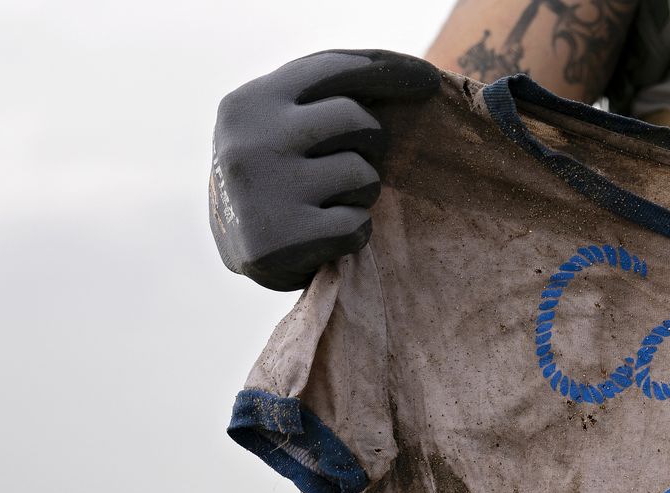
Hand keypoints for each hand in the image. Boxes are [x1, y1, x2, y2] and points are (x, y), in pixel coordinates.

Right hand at [210, 50, 441, 290]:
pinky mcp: (280, 242)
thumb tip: (416, 75)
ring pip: (362, 174)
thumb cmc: (279, 172)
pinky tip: (327, 233)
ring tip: (333, 199)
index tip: (431, 81)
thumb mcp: (281, 121)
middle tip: (356, 159)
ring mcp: (264, 192)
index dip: (389, 70)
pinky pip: (357, 225)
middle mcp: (251, 141)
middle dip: (372, 140)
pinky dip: (354, 231)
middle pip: (355, 118)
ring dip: (363, 190)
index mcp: (250, 102)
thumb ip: (324, 96)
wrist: (239, 247)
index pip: (333, 69)